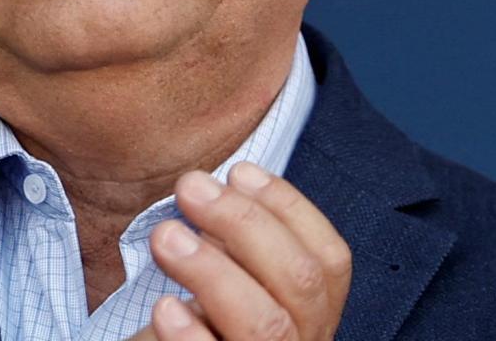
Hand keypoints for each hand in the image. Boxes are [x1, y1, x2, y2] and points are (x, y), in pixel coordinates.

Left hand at [128, 161, 351, 340]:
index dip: (289, 207)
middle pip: (302, 280)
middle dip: (244, 222)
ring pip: (267, 324)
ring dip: (213, 270)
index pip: (330, 259)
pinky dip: (192, 336)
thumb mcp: (226, 282)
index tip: (238, 171)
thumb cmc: (196, 327)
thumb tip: (213, 189)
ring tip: (164, 237)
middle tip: (189, 188)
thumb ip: (235, 247)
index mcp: (312, 315)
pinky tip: (164, 307)